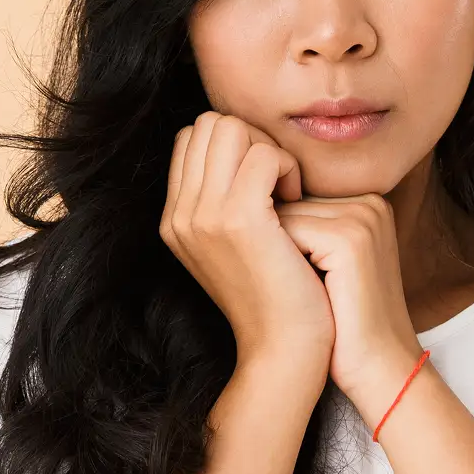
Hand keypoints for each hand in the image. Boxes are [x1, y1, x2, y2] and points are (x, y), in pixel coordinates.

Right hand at [159, 111, 335, 375]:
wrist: (285, 350)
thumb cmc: (278, 297)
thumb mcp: (240, 246)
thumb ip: (228, 200)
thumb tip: (248, 149)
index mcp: (175, 219)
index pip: (194, 137)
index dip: (237, 146)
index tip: (265, 186)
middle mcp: (179, 215)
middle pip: (210, 124)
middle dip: (252, 141)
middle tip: (280, 186)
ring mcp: (203, 215)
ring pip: (232, 129)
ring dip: (270, 151)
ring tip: (289, 194)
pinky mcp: (237, 219)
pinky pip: (263, 154)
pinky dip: (288, 168)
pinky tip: (298, 203)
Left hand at [274, 193, 424, 425]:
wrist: (380, 369)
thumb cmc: (346, 323)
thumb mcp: (327, 264)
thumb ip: (305, 228)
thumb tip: (247, 207)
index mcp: (367, 204)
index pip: (296, 200)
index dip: (284, 244)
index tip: (309, 281)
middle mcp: (369, 203)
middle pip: (287, 205)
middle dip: (280, 247)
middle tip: (310, 290)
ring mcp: (362, 218)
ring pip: (282, 216)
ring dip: (281, 256)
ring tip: (315, 292)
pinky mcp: (350, 239)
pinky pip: (286, 233)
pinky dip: (284, 263)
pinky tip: (311, 293)